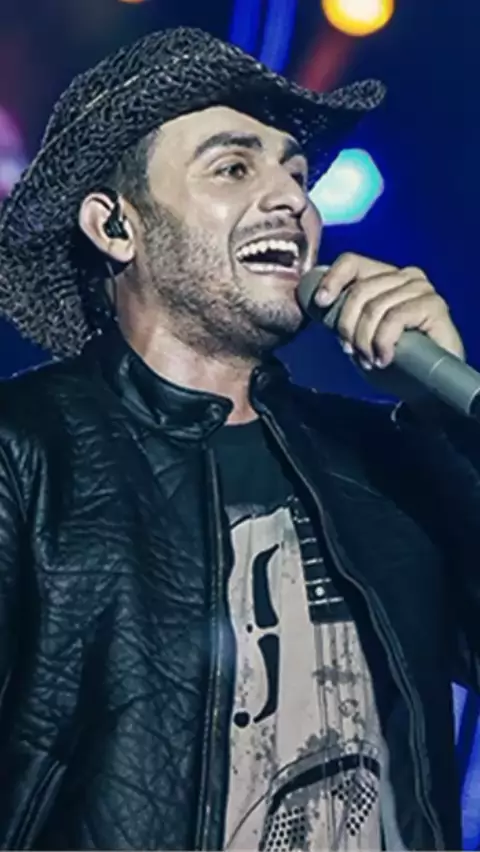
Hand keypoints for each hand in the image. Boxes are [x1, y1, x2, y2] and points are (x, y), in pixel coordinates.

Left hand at [315, 253, 464, 369]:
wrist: (423, 389)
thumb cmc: (391, 362)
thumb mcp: (358, 337)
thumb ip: (343, 317)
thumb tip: (319, 302)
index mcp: (385, 277)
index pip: (352, 263)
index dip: (332, 280)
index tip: (321, 302)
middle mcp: (405, 276)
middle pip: (360, 290)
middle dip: (348, 326)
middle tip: (351, 351)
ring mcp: (422, 289)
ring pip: (375, 307)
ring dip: (365, 340)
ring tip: (370, 360)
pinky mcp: (434, 306)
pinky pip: (395, 318)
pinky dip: (383, 342)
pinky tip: (384, 358)